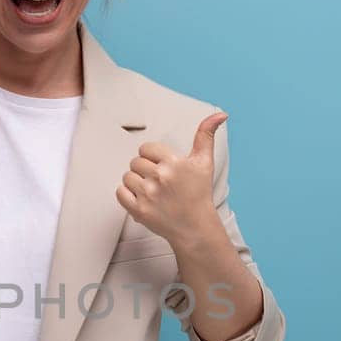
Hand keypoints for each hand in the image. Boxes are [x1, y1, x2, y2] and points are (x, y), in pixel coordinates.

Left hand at [113, 112, 227, 244]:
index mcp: (173, 162)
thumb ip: (206, 135)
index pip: (146, 148)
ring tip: (151, 190)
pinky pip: (120, 192)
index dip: (152, 157)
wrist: (195, 227)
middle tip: (158, 181)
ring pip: (127, 176)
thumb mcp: (204, 162)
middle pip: (135, 162)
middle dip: (144, 170)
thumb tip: (220, 114)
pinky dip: (126, 194)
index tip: (161, 166)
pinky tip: (140, 197)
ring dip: (135, 182)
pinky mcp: (139, 210)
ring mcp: (148, 194)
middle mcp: (160, 177)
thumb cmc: (198, 194)